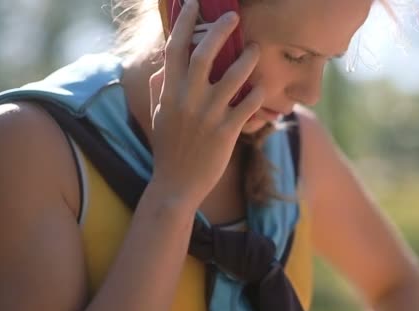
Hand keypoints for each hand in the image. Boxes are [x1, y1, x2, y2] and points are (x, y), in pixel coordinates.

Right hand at [149, 0, 263, 203]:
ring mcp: (208, 115)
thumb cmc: (167, 147)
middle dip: (220, 30)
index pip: (174, 48)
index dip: (183, 22)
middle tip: (234, 16)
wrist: (176, 184)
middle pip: (205, 54)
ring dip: (247, 58)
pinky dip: (257, 93)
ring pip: (233, 76)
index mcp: (169, 92)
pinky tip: (262, 87)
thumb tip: (164, 65)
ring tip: (256, 49)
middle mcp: (187, 99)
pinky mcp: (226, 132)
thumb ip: (158, 88)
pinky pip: (248, 105)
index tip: (193, 4)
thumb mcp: (156, 115)